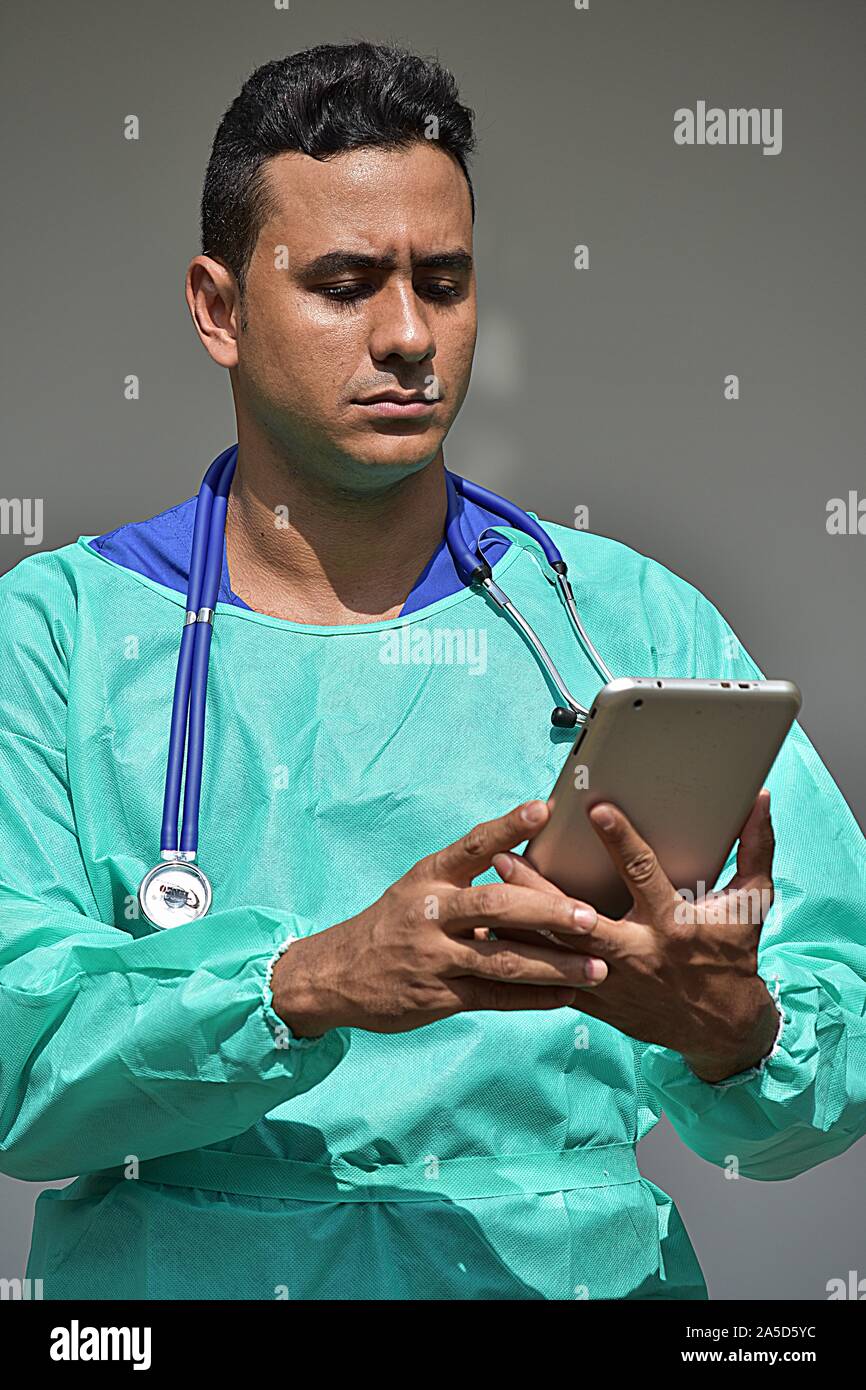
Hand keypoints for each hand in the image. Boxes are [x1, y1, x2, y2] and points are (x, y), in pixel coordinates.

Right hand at [270, 800, 610, 1036]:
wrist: (334, 974)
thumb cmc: (391, 923)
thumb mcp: (418, 887)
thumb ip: (466, 876)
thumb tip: (528, 860)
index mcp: (430, 877)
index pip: (473, 845)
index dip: (509, 827)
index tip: (544, 809)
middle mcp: (432, 914)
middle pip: (496, 907)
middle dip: (547, 912)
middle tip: (589, 915)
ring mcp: (435, 958)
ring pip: (503, 960)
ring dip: (554, 965)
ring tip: (597, 966)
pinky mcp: (439, 997)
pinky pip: (495, 998)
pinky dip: (534, 997)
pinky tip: (568, 996)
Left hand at [491, 791, 780, 1082]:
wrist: (721, 1028)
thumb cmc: (732, 957)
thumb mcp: (751, 905)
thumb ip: (755, 850)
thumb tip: (760, 801)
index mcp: (673, 924)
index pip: (643, 874)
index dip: (620, 840)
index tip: (596, 809)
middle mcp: (638, 953)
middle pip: (578, 920)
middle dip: (539, 891)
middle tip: (505, 858)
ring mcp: (612, 981)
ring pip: (555, 953)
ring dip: (518, 924)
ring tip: (484, 894)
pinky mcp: (595, 1001)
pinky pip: (549, 981)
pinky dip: (520, 960)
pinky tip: (489, 938)